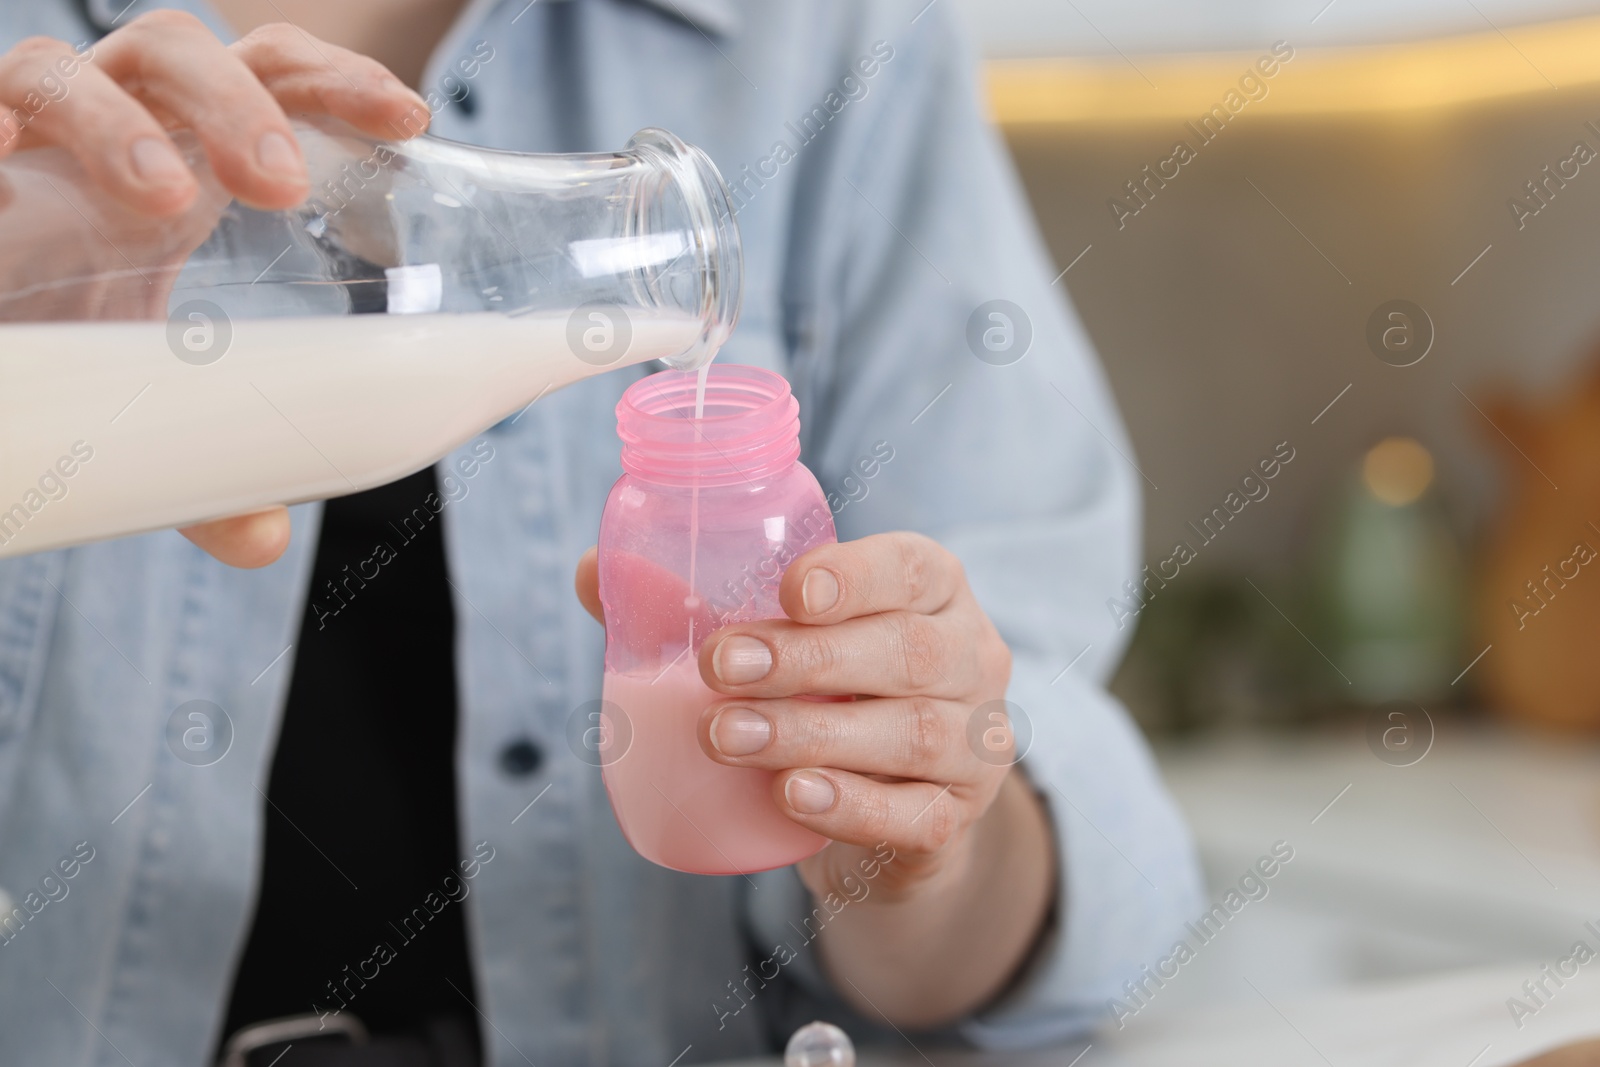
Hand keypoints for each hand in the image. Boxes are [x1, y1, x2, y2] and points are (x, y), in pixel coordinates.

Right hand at [0, 12, 429, 567]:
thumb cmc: (72, 342)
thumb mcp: (156, 395)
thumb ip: (212, 459)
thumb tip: (263, 536)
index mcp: (184, 166)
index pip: (271, 79)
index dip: (336, 80)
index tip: (413, 118)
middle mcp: (104, 133)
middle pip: (176, 53)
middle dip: (239, 101)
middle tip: (283, 186)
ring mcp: (20, 140)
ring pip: (58, 68)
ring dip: (117, 120)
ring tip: (162, 197)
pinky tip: (3, 158)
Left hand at [575, 532, 1054, 1022]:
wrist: (893, 808)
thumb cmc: (827, 694)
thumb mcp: (782, 641)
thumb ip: (692, 604)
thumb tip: (592, 570)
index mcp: (933, 592)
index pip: (913, 568)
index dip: (857, 575)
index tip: (786, 591)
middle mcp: (973, 658)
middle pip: (908, 652)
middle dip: (809, 658)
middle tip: (718, 668)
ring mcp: (976, 743)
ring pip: (913, 734)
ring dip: (814, 733)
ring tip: (727, 738)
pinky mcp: (957, 818)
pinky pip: (916, 815)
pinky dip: (852, 806)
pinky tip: (791, 796)